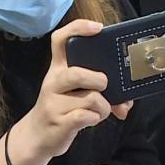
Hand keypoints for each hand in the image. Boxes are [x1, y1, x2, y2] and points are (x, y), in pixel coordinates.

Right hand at [22, 19, 111, 157]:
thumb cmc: (63, 109)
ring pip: (90, 98)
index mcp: (58, 68)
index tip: (98, 28)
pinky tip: (92, 119)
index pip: (60, 39)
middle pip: (77, 73)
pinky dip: (96, 118)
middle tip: (105, 87)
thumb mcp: (74, 93)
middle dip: (99, 80)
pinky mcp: (59, 122)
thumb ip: (99, 90)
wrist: (37, 136)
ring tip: (101, 110)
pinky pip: (86, 116)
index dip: (78, 28)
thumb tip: (127, 101)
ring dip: (104, 106)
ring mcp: (53, 103)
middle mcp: (53, 82)